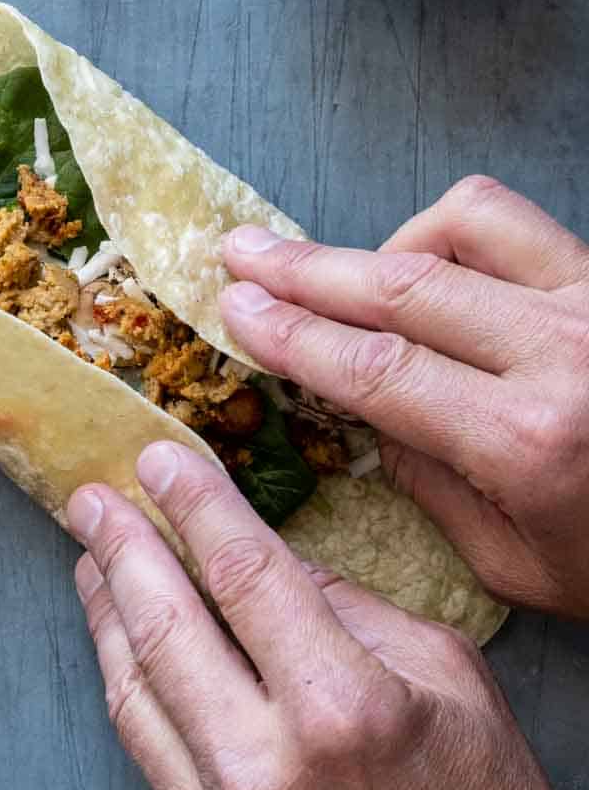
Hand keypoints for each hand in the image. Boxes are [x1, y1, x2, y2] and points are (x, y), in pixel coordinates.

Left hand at [68, 445, 588, 789]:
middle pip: (165, 623)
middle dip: (121, 545)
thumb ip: (354, 607)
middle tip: (93, 496)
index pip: (243, 571)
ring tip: (91, 557)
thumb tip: (270, 559)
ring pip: (133, 688)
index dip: (194, 503)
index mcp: (342, 705)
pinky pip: (147, 753)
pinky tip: (122, 645)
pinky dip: (126, 685)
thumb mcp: (453, 681)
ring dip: (105, 611)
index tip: (158, 458)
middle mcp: (268, 764)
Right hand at [220, 176, 588, 616]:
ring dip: (379, 242)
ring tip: (334, 269)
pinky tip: (429, 260)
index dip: (292, 337)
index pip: (377, 370)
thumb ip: (434, 486)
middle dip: (304, 270)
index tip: (232, 311)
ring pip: (458, 228)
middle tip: (238, 255)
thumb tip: (365, 411)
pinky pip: (515, 222)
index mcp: (530, 443)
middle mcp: (562, 358)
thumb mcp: (521, 567)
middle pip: (400, 288)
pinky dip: (454, 227)